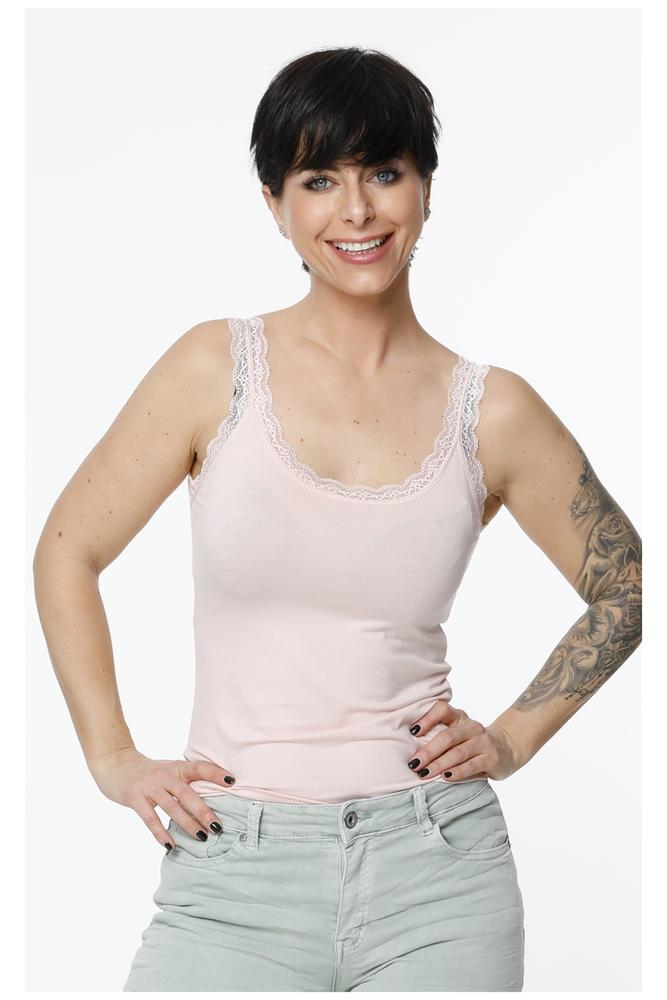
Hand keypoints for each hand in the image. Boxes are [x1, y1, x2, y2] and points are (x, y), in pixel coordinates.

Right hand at [88, 747, 236, 850]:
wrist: (114, 762)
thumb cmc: (146, 771)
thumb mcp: (167, 770)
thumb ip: (184, 782)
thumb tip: (207, 802)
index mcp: (176, 768)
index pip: (199, 767)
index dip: (215, 773)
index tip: (232, 781)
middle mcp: (165, 776)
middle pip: (187, 794)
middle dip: (204, 811)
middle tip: (218, 826)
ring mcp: (149, 787)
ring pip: (172, 807)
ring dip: (187, 823)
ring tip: (202, 837)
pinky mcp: (135, 798)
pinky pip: (150, 818)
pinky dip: (160, 833)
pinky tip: (170, 845)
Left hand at [407, 701, 519, 781]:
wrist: (506, 748)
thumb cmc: (471, 742)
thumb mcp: (457, 733)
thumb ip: (439, 736)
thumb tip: (409, 750)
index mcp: (459, 717)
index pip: (442, 709)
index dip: (427, 718)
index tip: (413, 731)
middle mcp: (471, 727)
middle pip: (447, 736)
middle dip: (428, 751)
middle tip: (414, 763)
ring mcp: (483, 742)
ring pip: (458, 753)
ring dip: (439, 764)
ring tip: (424, 773)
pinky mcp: (491, 758)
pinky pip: (472, 765)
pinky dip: (457, 772)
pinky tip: (446, 777)